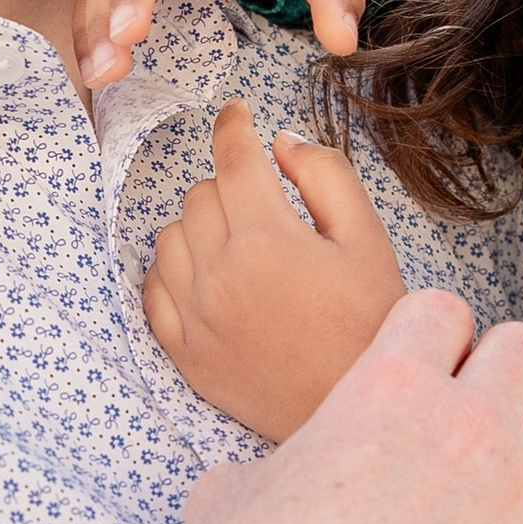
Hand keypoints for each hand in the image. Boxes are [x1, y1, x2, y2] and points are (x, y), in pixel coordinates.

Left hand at [147, 101, 406, 440]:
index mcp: (268, 240)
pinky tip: (207, 276)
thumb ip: (325, 177)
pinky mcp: (183, 352)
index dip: (234, 125)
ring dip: (199, 226)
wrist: (353, 410)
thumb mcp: (367, 240)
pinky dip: (173, 271)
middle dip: (230, 185)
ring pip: (170, 236)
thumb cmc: (369, 324)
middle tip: (265, 204)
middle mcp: (219, 275)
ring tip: (239, 244)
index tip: (237, 113)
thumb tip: (280, 141)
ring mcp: (194, 317)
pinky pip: (153, 289)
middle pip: (200, 194)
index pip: (233, 157)